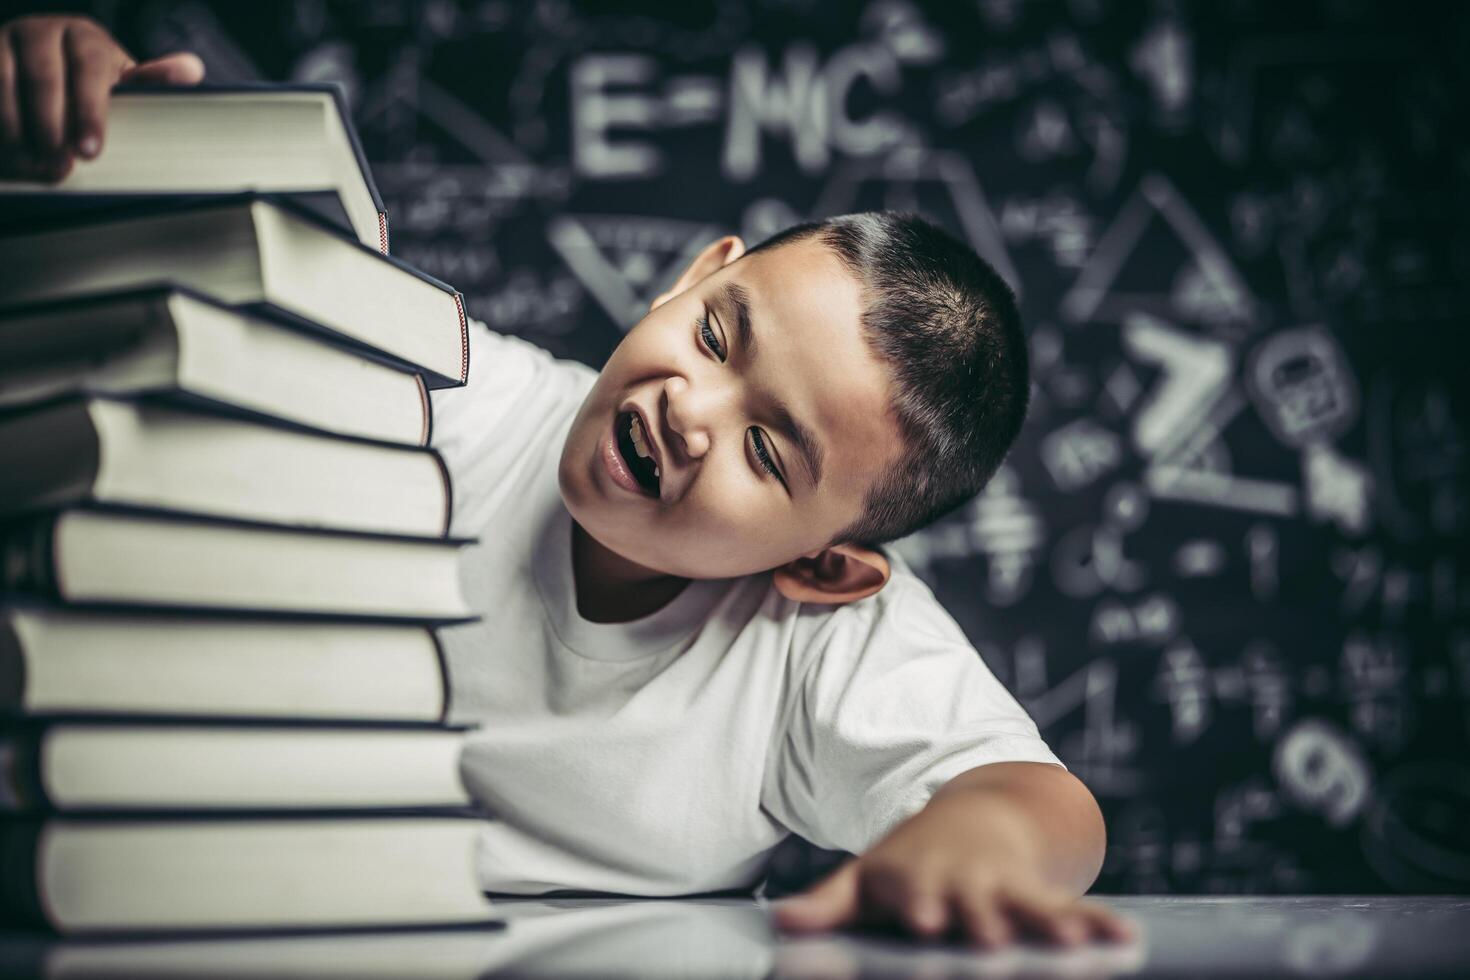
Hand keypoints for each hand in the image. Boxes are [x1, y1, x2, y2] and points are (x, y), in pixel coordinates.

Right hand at [0, 14, 203, 181]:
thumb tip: (191, 69)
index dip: (90, 113)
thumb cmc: (90, 86)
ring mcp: (3, 42)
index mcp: (84, 37)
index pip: (90, 68)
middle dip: (52, 127)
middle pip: (44, 77)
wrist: (42, 75)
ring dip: (18, 129)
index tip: (90, 152)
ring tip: (33, 166)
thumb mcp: (122, 84)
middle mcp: (41, 32)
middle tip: (59, 167)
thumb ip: (151, 81)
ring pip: (4, 83)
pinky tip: (7, 152)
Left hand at [772, 790, 1133, 947]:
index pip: (921, 897)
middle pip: (978, 906)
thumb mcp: (867, 878)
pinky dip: (1100, 923)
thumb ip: (829, 904)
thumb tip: (781, 923)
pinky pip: (1074, 910)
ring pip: (1030, 908)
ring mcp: (1008, 889)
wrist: (975, 812)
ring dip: (1049, 923)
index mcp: (921, 883)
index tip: (926, 920)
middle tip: (992, 939)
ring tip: (1070, 942)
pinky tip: (1125, 940)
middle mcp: (968, 885)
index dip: (924, 906)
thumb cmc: (912, 861)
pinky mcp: (1041, 896)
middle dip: (986, 922)